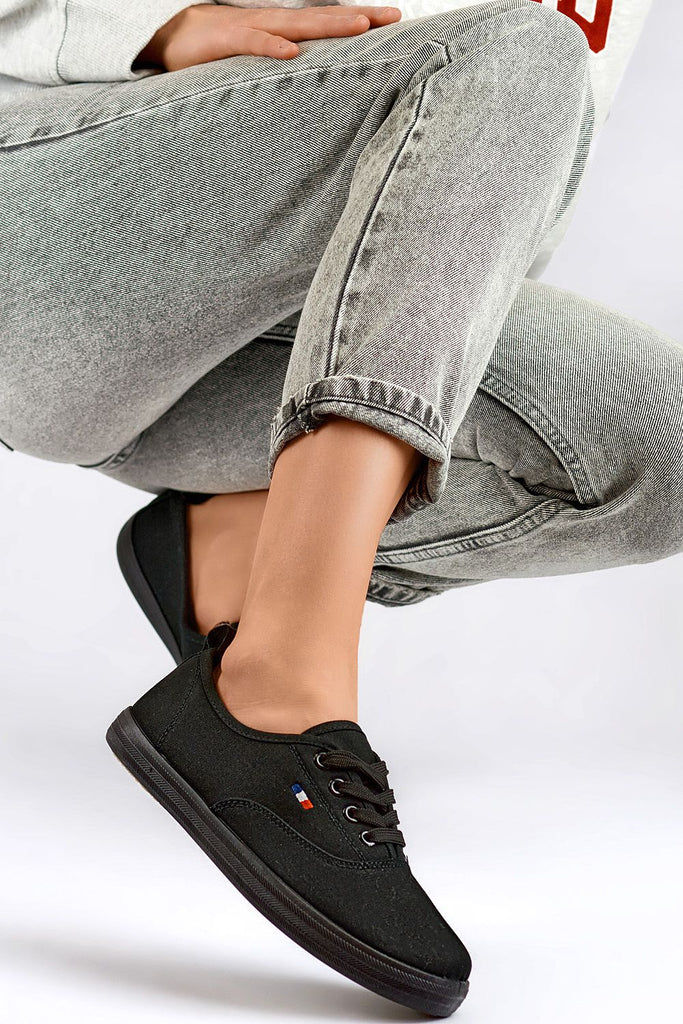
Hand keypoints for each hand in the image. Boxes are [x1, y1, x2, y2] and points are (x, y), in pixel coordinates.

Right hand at [136, 3, 402, 70]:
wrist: (168, 38)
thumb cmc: (217, 53)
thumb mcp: (259, 61)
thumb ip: (288, 72)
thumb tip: (318, 86)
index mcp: (281, 29)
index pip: (326, 22)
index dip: (359, 19)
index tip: (394, 20)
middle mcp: (272, 23)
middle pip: (322, 17)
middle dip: (358, 16)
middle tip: (393, 16)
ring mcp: (250, 28)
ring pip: (296, 24)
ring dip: (328, 24)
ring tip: (360, 25)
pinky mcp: (225, 40)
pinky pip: (252, 42)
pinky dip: (271, 46)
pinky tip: (292, 52)